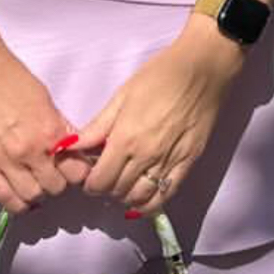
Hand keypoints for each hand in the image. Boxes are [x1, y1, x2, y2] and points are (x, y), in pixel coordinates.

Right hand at [0, 37, 90, 212]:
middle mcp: (30, 150)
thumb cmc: (7, 75)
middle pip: (56, 187)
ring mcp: (4, 160)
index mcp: (50, 131)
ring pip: (32, 196)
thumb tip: (71, 145)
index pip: (76, 171)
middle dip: (58, 182)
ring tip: (35, 181)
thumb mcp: (44, 98)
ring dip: (37, 192)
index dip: (77, 171)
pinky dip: (16, 202)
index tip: (72, 168)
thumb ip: (58, 125)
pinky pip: (3, 197)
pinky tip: (20, 196)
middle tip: (52, 173)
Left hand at [64, 23, 245, 216]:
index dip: (90, 185)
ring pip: (141, 198)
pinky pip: (167, 194)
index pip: (100, 180)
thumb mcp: (122, 96)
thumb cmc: (160, 76)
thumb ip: (97, 126)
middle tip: (104, 178)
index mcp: (126, 138)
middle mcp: (146, 156)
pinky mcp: (189, 163)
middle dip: (106, 190)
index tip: (89, 177)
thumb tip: (71, 145)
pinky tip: (142, 201)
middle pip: (118, 191)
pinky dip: (151, 204)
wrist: (202, 69)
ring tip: (121, 187)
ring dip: (126, 199)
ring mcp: (169, 162)